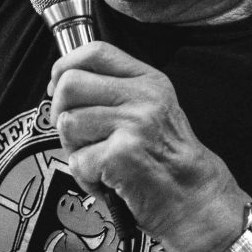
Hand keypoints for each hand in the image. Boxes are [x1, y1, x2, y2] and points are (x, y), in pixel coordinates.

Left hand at [47, 42, 246, 251]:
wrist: (194, 199)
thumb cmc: (168, 160)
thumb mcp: (153, 109)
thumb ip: (116, 91)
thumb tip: (63, 83)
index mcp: (149, 81)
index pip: (96, 51)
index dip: (66, 66)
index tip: (57, 86)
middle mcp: (143, 98)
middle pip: (71, 84)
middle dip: (61, 112)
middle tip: (77, 134)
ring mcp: (134, 125)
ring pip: (68, 124)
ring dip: (75, 150)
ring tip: (99, 161)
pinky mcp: (122, 155)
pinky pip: (77, 160)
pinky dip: (86, 178)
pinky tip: (107, 180)